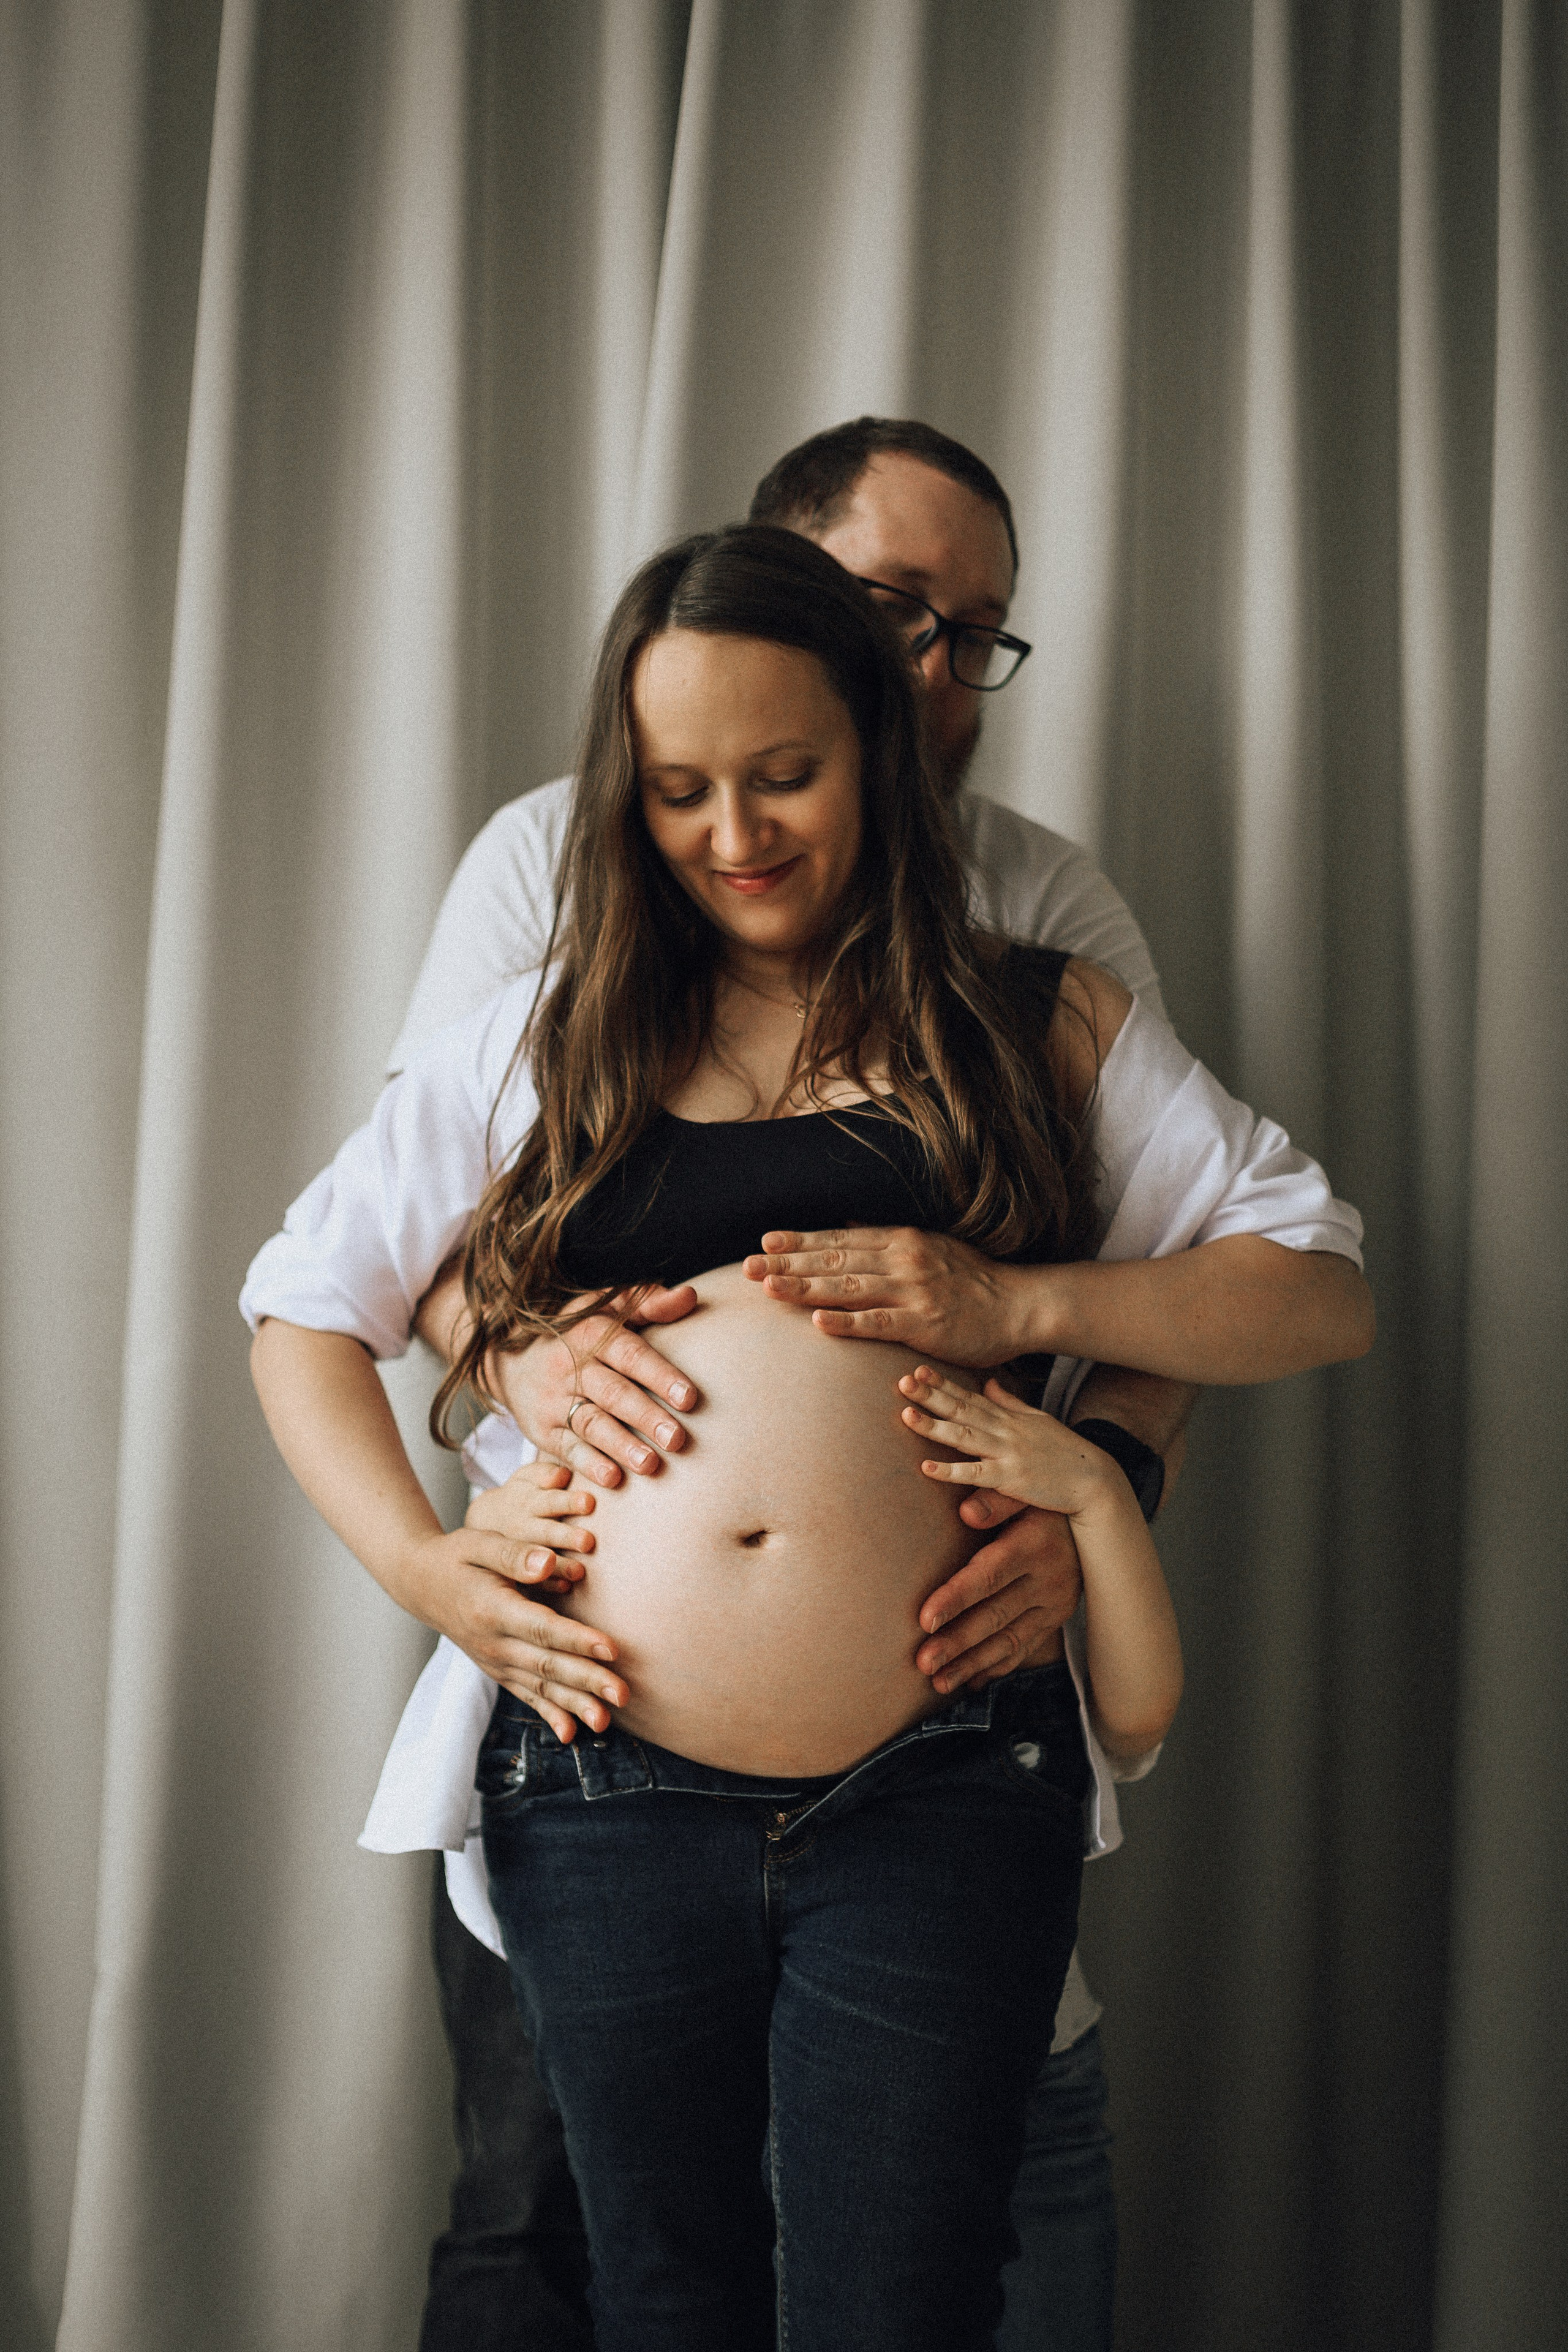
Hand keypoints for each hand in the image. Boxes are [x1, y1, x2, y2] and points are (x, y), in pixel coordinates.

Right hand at [398, 1465, 628, 1742]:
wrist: (420, 1583)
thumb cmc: (456, 1557)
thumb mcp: (478, 1543)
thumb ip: (513, 1553)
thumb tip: (549, 1562)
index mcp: (492, 1610)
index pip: (541, 1628)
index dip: (576, 1640)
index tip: (611, 1649)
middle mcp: (493, 1643)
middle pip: (546, 1665)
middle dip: (587, 1681)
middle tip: (623, 1694)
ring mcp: (494, 1661)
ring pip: (539, 1688)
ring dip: (574, 1705)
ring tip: (604, 1722)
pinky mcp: (496, 1670)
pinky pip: (525, 1696)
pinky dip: (548, 1714)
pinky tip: (571, 1734)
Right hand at [489, 1285, 700, 1487]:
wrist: (509, 1361)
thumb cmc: (576, 1334)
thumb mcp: (605, 1308)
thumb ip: (649, 1304)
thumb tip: (690, 1297)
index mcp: (591, 1333)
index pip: (630, 1354)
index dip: (660, 1375)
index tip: (689, 1398)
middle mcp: (571, 1367)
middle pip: (613, 1393)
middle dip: (646, 1417)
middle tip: (678, 1439)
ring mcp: (554, 1401)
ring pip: (591, 1423)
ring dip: (621, 1445)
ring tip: (650, 1464)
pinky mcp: (543, 1431)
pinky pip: (566, 1448)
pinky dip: (589, 1464)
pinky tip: (612, 1479)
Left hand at [743, 1226, 1029, 1364]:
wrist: (1017, 1305)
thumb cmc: (971, 1281)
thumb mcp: (929, 1247)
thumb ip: (886, 1238)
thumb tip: (847, 1224)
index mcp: (901, 1240)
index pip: (840, 1239)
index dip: (800, 1241)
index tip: (765, 1242)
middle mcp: (903, 1260)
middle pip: (834, 1261)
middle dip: (788, 1263)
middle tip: (747, 1267)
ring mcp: (913, 1291)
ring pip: (849, 1288)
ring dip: (805, 1288)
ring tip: (769, 1287)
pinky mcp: (924, 1323)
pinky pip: (878, 1322)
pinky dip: (848, 1321)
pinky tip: (818, 1321)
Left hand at [900, 1369, 1109, 1514]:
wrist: (1094, 1480)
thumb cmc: (1064, 1452)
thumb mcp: (1037, 1419)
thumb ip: (1009, 1401)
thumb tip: (988, 1382)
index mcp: (1008, 1418)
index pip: (969, 1396)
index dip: (942, 1383)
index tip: (917, 1369)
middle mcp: (1005, 1431)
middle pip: (961, 1410)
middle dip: (931, 1395)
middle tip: (902, 1382)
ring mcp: (1008, 1453)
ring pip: (964, 1437)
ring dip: (933, 1426)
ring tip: (905, 1414)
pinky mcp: (1011, 1479)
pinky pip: (975, 1474)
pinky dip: (950, 1471)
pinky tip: (926, 1468)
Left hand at [914, 1506, 1083, 1692]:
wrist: (1095, 1518)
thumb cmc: (1042, 1498)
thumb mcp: (1023, 1489)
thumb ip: (995, 1498)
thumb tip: (966, 1512)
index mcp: (1034, 1545)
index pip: (990, 1576)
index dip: (956, 1598)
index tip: (924, 1620)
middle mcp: (1048, 1580)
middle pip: (996, 1616)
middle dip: (957, 1642)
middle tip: (922, 1663)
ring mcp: (1055, 1605)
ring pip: (1009, 1640)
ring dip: (972, 1663)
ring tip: (937, 1681)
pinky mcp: (1056, 1620)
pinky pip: (1025, 1648)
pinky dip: (998, 1667)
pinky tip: (969, 1681)